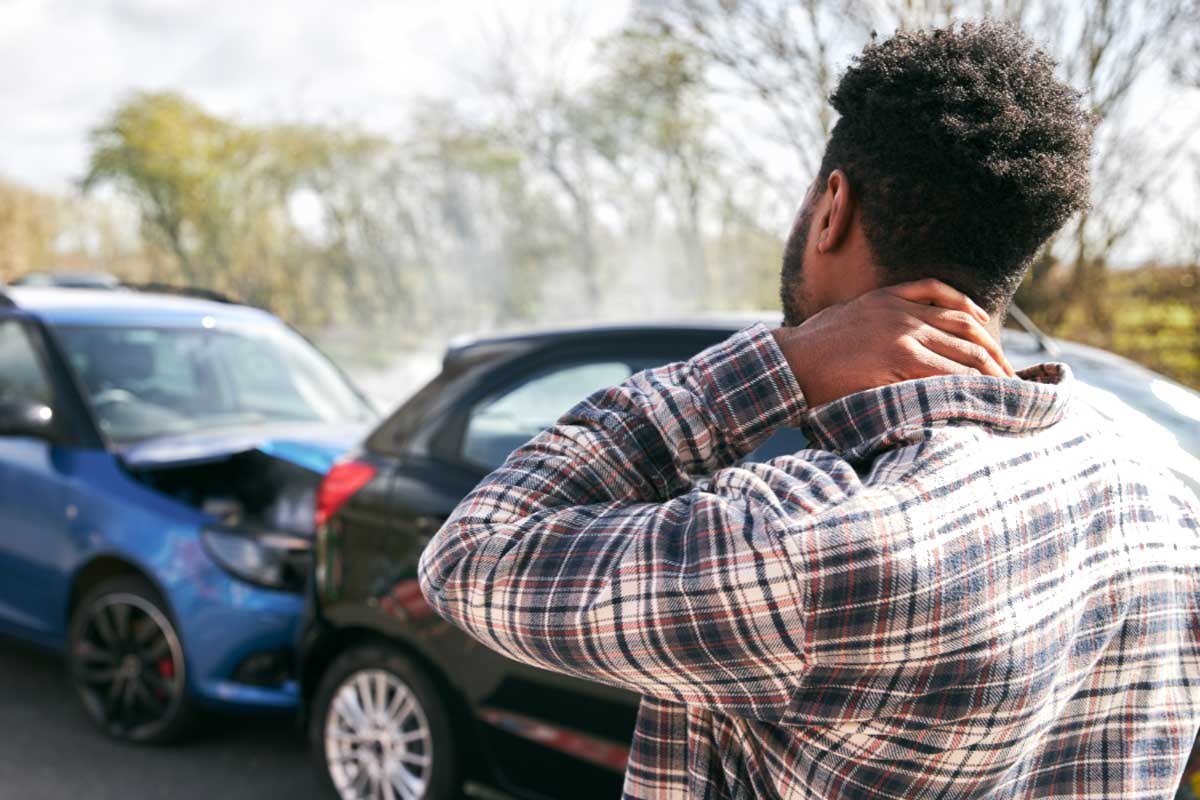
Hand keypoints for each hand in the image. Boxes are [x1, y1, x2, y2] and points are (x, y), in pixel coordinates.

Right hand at [772, 279, 1015, 406]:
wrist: (790, 362)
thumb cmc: (811, 347)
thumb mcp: (848, 316)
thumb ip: (879, 317)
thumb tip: (899, 339)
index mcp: (891, 296)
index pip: (951, 302)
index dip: (979, 324)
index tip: (991, 345)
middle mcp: (903, 311)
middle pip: (967, 328)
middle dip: (994, 354)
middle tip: (1010, 376)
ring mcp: (903, 335)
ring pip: (963, 352)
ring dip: (989, 374)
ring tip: (1005, 392)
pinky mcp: (898, 360)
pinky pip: (946, 372)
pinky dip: (967, 384)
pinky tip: (980, 396)